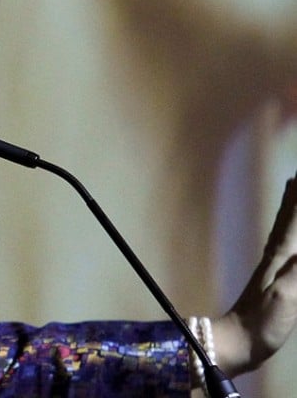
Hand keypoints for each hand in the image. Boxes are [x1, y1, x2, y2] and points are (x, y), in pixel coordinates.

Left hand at [213, 171, 296, 376]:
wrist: (237, 342)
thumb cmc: (261, 324)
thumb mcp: (285, 299)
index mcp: (283, 257)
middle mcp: (279, 256)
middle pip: (291, 218)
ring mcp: (276, 266)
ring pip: (288, 228)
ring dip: (293, 207)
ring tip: (294, 187)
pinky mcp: (276, 278)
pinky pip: (288, 244)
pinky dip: (291, 228)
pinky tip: (290, 231)